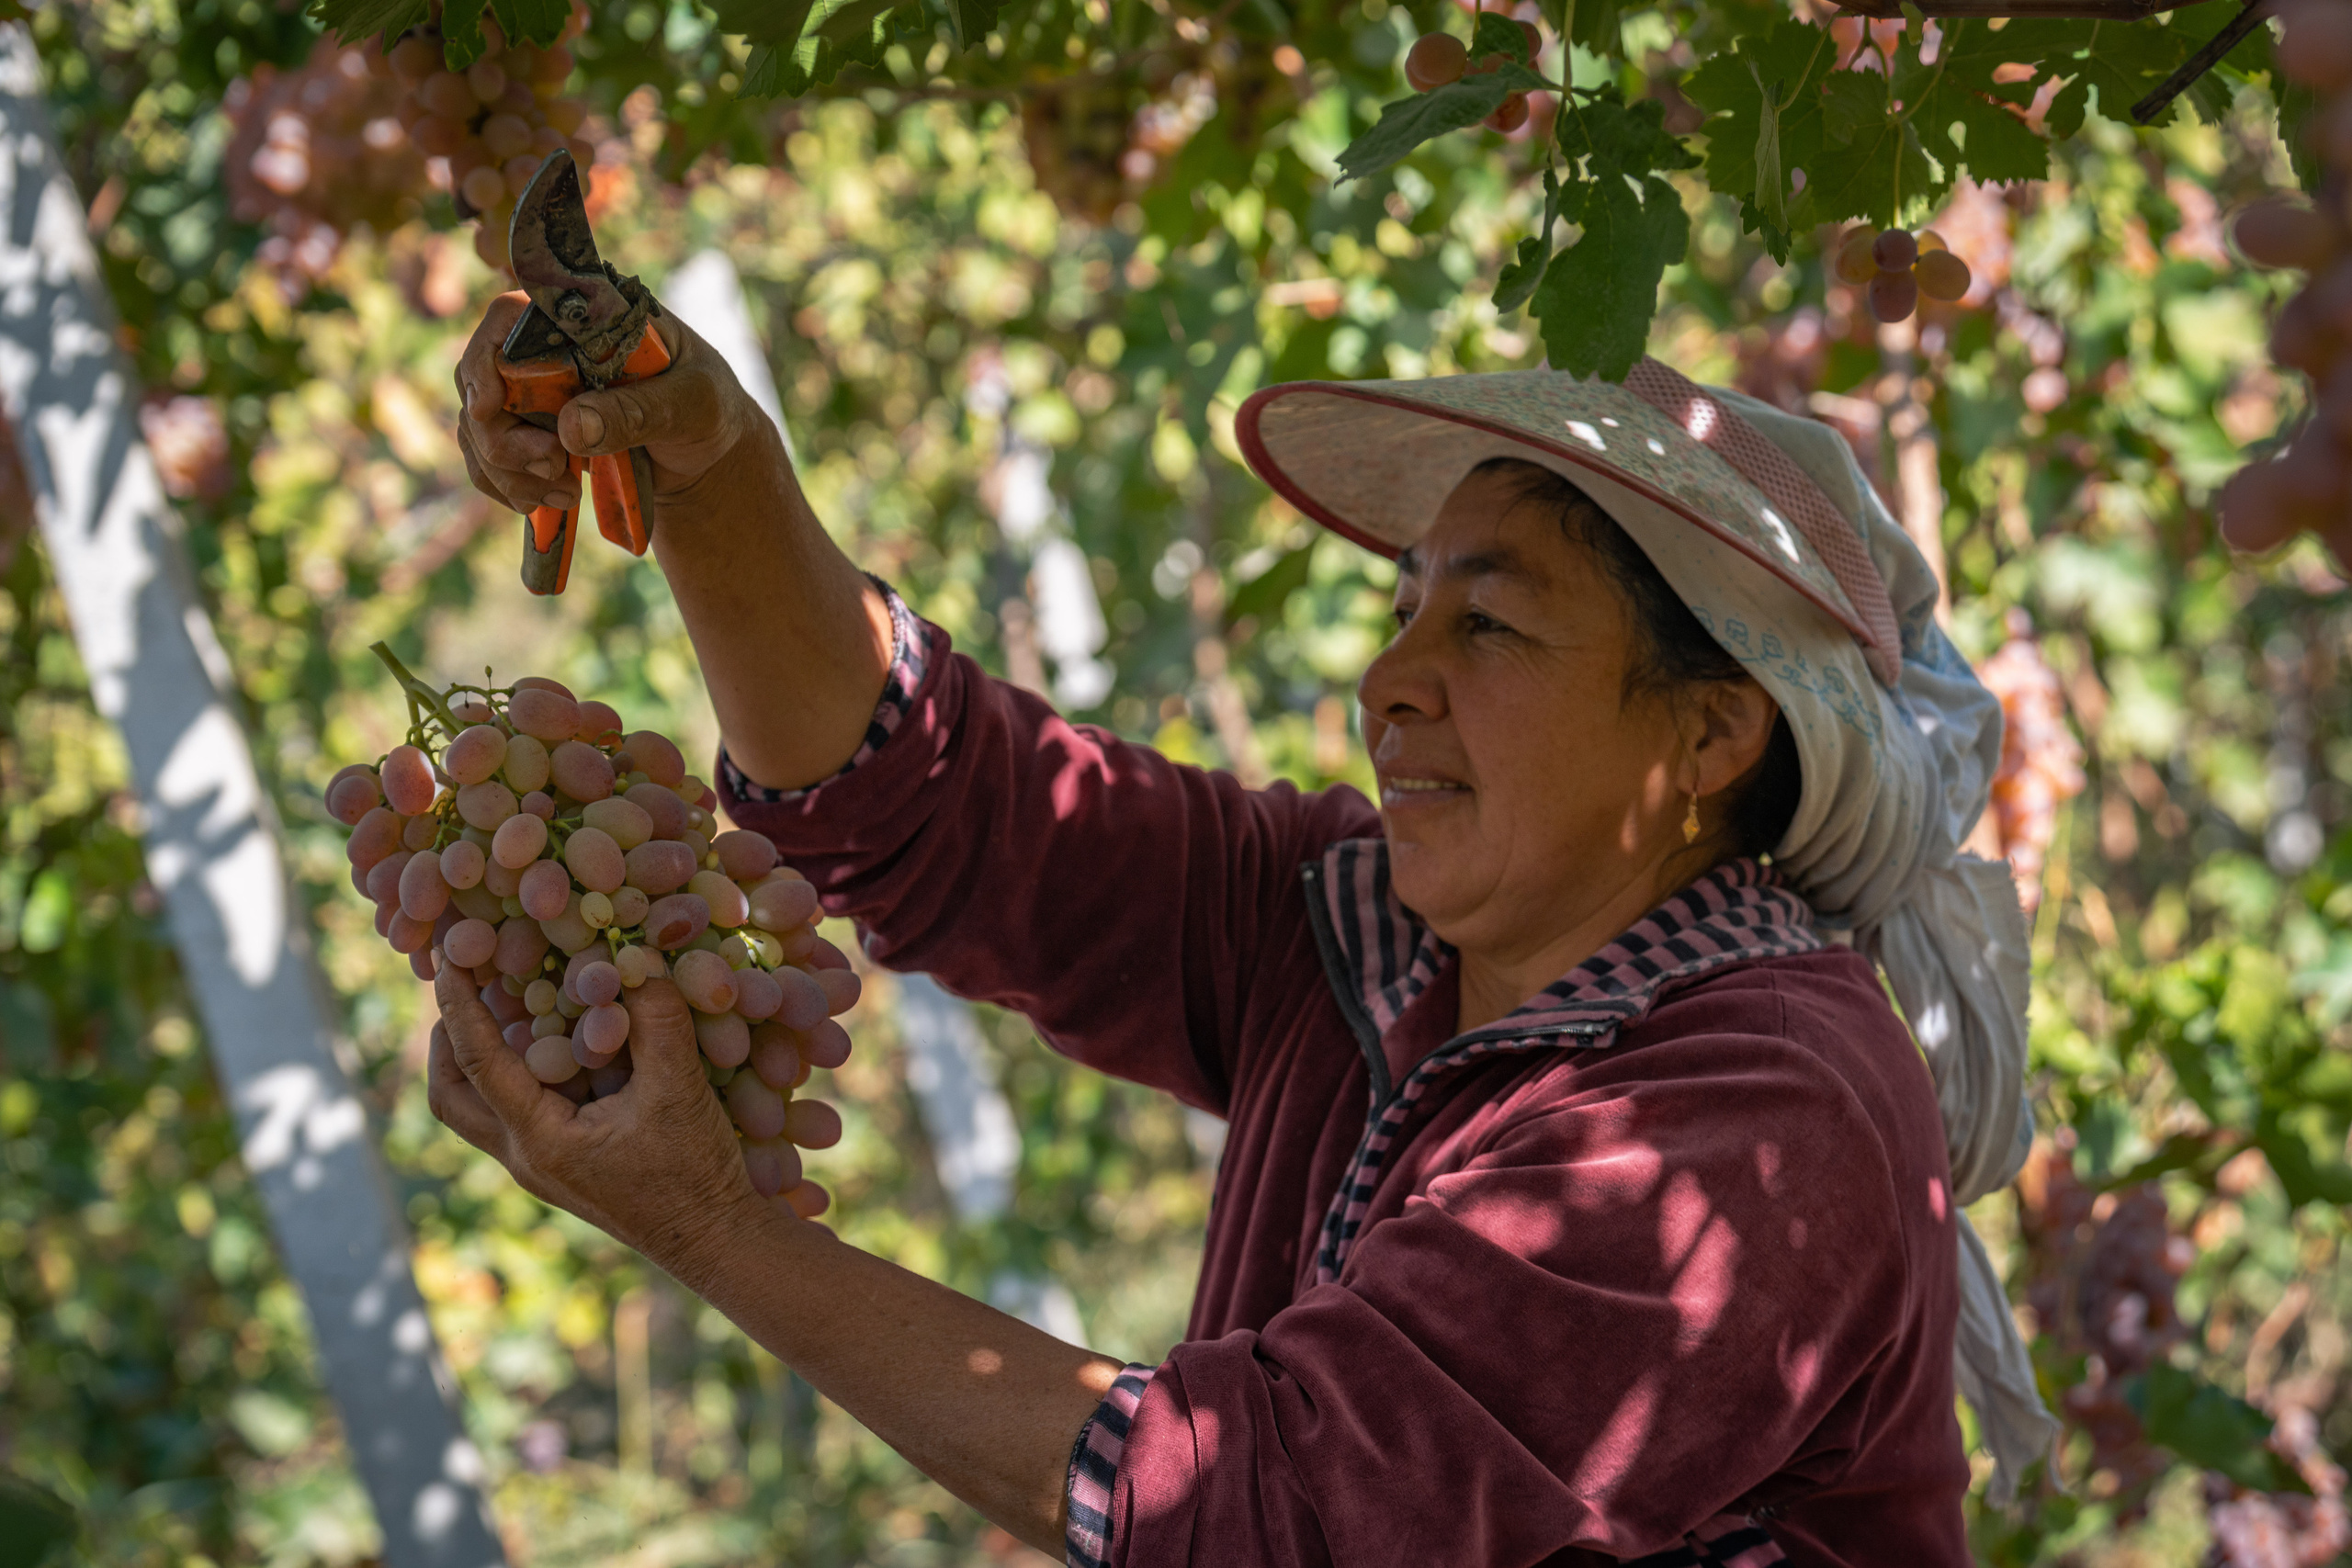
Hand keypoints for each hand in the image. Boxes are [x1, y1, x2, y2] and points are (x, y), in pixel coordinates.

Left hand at [426, 962, 768, 1280]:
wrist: (716, 1239)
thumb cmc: (696, 1173)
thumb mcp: (679, 1089)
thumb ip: (657, 1021)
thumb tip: (636, 956)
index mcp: (539, 1140)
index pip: (477, 1060)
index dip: (459, 1003)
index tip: (448, 954)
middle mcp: (527, 1157)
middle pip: (452, 1097)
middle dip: (447, 1040)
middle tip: (462, 988)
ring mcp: (543, 1165)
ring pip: (482, 1108)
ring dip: (483, 1056)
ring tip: (509, 1004)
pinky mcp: (567, 1164)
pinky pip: (524, 1111)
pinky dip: (527, 1070)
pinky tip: (566, 1038)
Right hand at [453, 293, 773, 522]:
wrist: (707, 455)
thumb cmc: (708, 408)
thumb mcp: (692, 403)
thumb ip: (640, 410)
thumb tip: (571, 428)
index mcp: (584, 316)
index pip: (509, 316)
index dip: (485, 356)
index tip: (488, 407)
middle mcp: (546, 347)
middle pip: (480, 379)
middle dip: (501, 436)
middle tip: (551, 467)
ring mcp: (533, 392)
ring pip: (479, 428)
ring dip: (508, 471)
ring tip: (565, 494)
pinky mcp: (532, 435)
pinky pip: (491, 461)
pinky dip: (509, 488)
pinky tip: (551, 503)